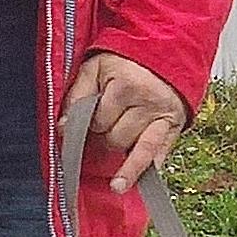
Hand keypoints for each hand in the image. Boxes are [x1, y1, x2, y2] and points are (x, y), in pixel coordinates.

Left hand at [69, 51, 186, 190]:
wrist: (164, 52)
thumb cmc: (124, 62)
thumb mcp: (94, 68)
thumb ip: (76, 96)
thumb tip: (61, 128)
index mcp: (126, 85)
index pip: (98, 121)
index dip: (90, 123)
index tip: (88, 119)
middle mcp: (148, 102)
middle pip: (116, 138)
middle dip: (105, 137)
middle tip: (104, 127)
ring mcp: (163, 116)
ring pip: (136, 150)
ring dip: (123, 159)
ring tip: (115, 185)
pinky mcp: (175, 127)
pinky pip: (160, 154)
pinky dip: (148, 170)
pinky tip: (137, 184)